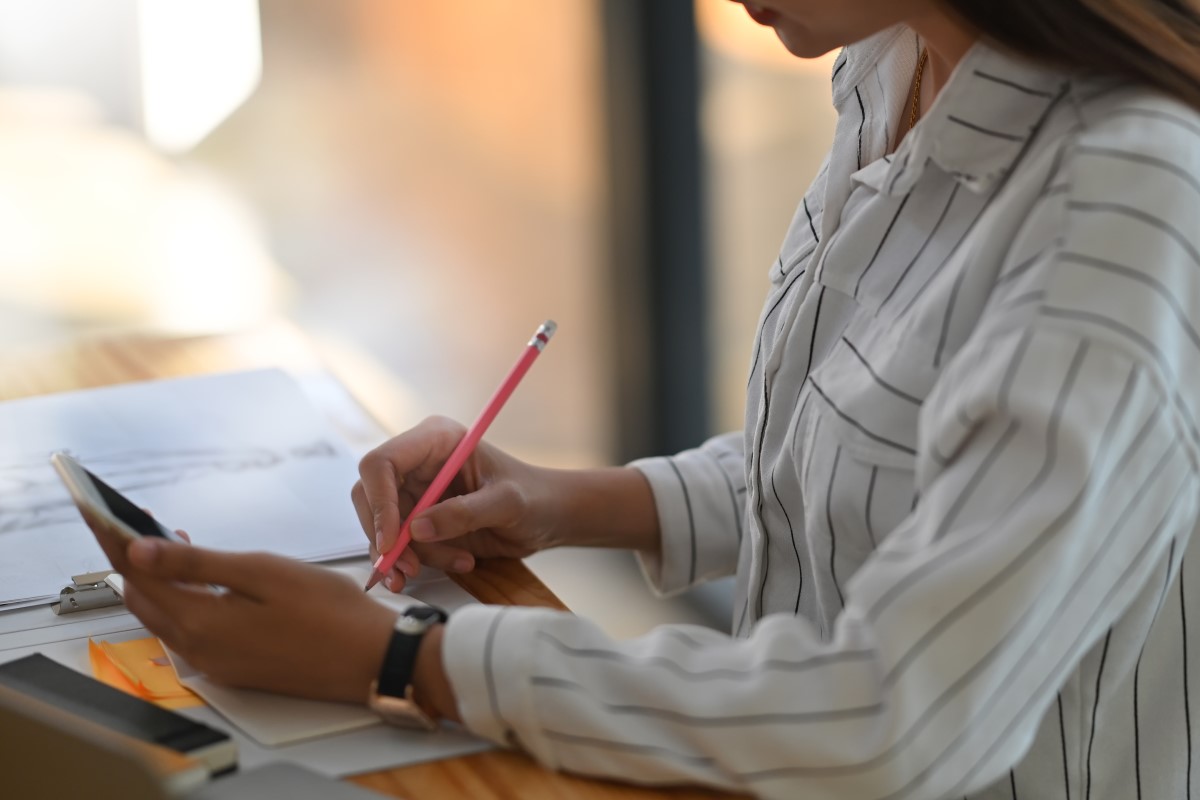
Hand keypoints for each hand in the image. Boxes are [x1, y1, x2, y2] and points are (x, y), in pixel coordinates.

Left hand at [120, 536, 397, 703]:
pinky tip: (200, 580)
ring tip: (167, 543)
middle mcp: (198, 650)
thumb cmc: (328, 611)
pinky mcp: (232, 667)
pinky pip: (188, 630)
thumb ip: (197, 563)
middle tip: (131, 521)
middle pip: (143, 599)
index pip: (137, 576)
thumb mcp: (262, 572)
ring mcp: (215, 662)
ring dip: (157, 580)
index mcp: (201, 624)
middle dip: (131, 558)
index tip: (99, 509)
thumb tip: (139, 549)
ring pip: (164, 616)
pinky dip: (182, 599)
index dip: (115, 539)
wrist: (370, 657)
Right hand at [351, 416, 563, 591]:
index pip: (382, 463)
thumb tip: (418, 529)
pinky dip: (417, 562)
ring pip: (384, 528)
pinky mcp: (421, 519)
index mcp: (436, 440)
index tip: (392, 540)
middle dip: (387, 537)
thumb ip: (465, 513)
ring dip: (411, 555)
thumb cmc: (535, 496)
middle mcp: (419, 463)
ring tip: (459, 561)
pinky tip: (456, 562)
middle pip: (371, 497)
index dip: (379, 501)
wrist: (548, 516)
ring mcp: (417, 492)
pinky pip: (400, 545)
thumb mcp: (508, 503)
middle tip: (409, 568)